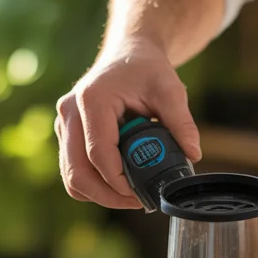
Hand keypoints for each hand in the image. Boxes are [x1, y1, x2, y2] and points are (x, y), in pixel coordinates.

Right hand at [55, 36, 201, 207]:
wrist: (127, 54)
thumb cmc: (146, 69)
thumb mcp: (171, 89)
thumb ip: (182, 122)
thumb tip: (193, 155)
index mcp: (91, 100)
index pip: (98, 154)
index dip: (119, 181)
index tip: (143, 193)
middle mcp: (69, 113)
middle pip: (77, 173)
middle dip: (108, 196)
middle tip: (138, 202)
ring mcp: (64, 125)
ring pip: (72, 178)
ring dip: (100, 195)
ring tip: (132, 196)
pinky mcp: (66, 136)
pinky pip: (74, 172)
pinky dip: (95, 186)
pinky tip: (121, 184)